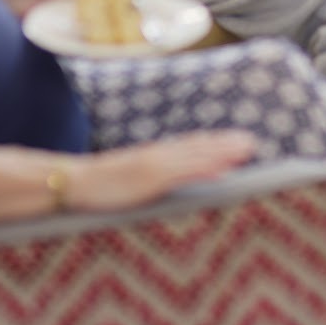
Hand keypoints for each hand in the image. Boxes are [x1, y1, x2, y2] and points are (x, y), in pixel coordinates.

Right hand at [65, 130, 257, 212]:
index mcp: (153, 155)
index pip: (189, 145)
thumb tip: (161, 178)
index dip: (214, 142)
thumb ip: (147, 175)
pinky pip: (184, 174)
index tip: (235, 139)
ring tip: (246, 150)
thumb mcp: (127, 178)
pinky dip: (205, 170)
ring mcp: (156, 166)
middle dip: (225, 144)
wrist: (73, 182)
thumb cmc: (98, 185)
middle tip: (252, 141)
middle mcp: (158, 155)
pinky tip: (223, 172)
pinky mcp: (151, 180)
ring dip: (222, 152)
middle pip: (198, 147)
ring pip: (196, 156)